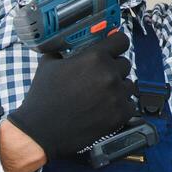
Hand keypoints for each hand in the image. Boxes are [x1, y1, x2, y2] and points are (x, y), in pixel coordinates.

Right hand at [5, 29, 138, 160]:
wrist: (41, 131)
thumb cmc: (43, 97)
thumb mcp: (48, 64)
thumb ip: (63, 51)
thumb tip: (67, 47)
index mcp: (95, 57)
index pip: (122, 40)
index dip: (117, 44)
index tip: (114, 49)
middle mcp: (109, 74)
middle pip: (125, 63)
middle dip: (114, 68)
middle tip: (100, 77)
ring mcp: (117, 95)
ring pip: (129, 84)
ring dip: (119, 88)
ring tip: (103, 95)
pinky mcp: (120, 115)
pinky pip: (130, 104)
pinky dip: (121, 106)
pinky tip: (106, 108)